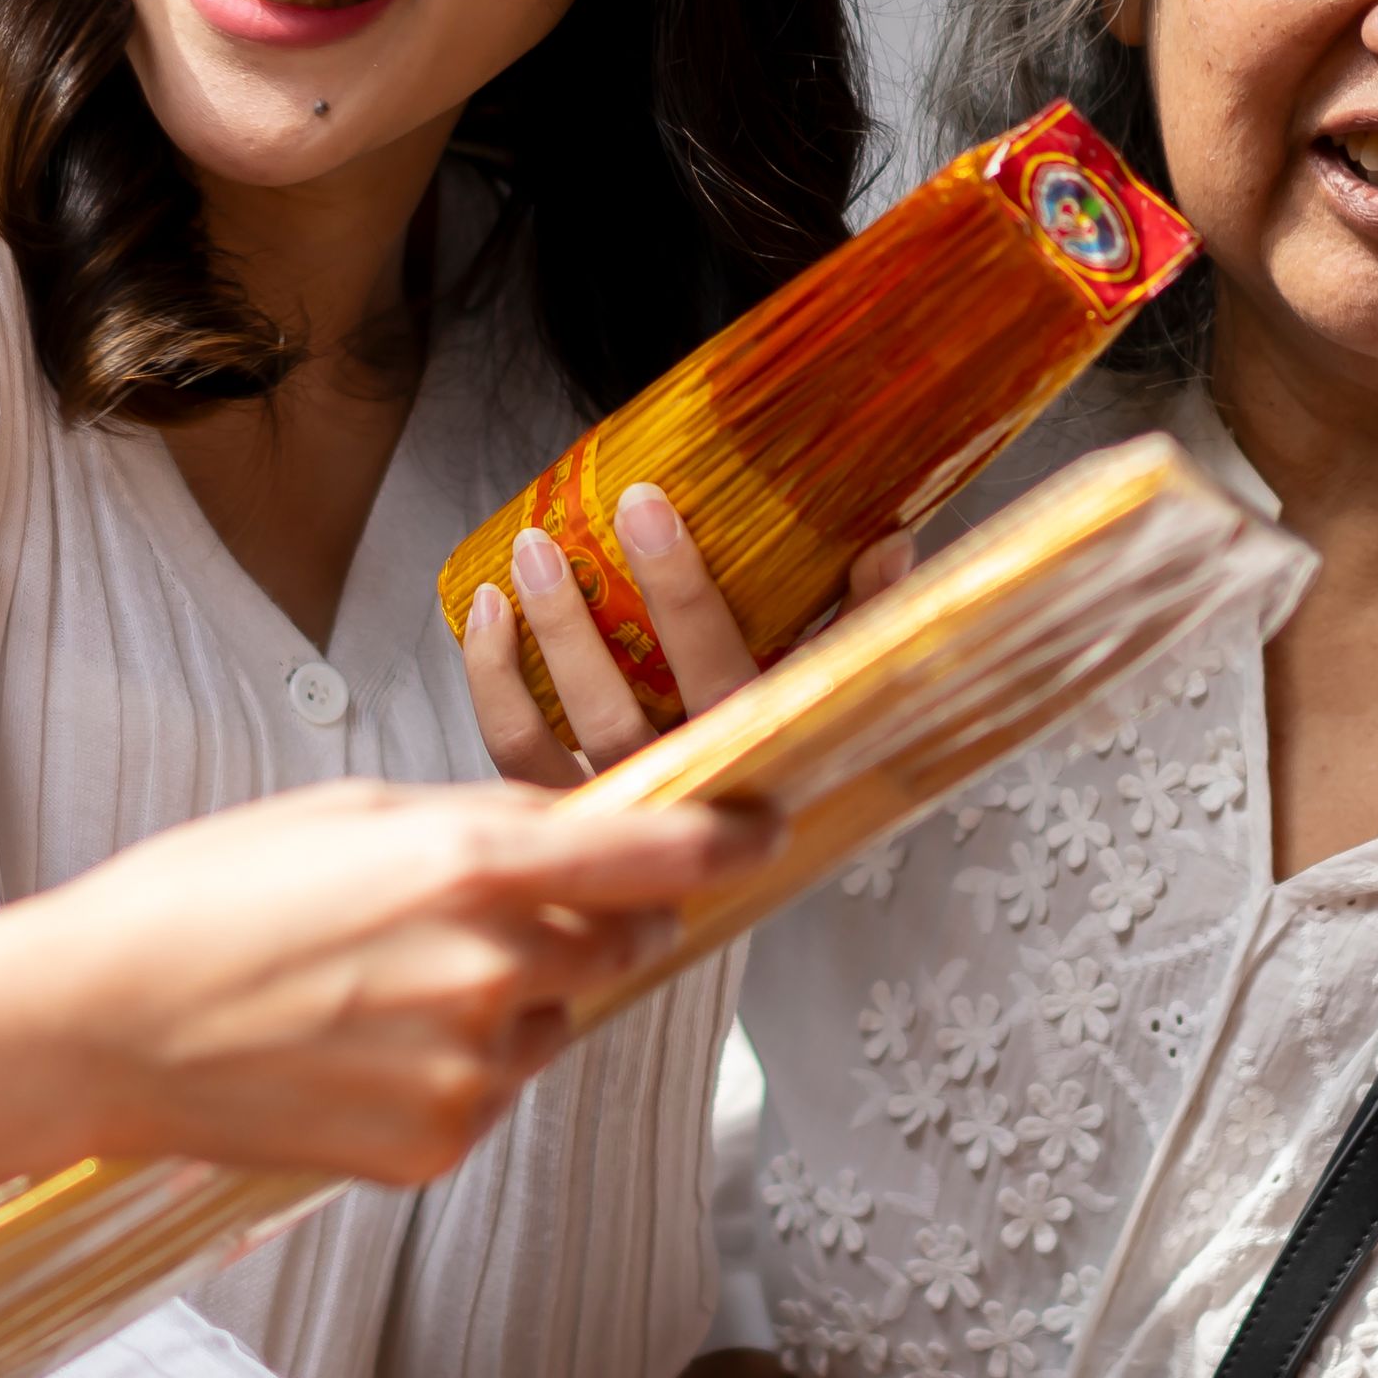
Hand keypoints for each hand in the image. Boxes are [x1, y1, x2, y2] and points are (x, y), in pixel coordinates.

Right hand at [11, 779, 769, 1188]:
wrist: (96, 1029)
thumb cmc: (206, 899)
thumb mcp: (349, 815)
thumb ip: (478, 823)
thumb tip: (574, 831)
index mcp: (471, 867)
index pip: (658, 855)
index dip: (727, 837)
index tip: (764, 826)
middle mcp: (491, 973)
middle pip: (618, 943)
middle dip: (589, 922)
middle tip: (486, 910)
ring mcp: (470, 1072)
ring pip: (551, 1022)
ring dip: (510, 999)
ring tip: (381, 984)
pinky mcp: (438, 1146)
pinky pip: (492, 1092)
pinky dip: (456, 1067)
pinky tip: (358, 1046)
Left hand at [457, 490, 917, 790]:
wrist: (732, 870)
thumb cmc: (780, 763)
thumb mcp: (834, 700)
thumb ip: (861, 626)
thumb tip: (892, 542)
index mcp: (753, 756)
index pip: (718, 671)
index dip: (681, 591)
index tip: (645, 507)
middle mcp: (681, 788)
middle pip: (625, 704)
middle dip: (585, 613)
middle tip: (563, 528)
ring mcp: (617, 804)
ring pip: (568, 722)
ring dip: (545, 632)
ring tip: (529, 553)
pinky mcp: (562, 812)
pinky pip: (514, 746)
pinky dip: (491, 677)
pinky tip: (486, 611)